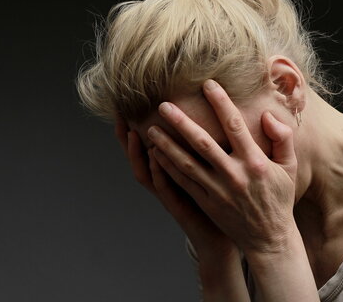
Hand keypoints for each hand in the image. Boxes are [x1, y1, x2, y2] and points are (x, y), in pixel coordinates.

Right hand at [114, 116, 237, 261]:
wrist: (222, 235)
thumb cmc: (220, 201)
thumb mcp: (208, 168)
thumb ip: (205, 144)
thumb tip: (211, 114)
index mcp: (167, 170)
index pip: (144, 146)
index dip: (133, 128)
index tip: (126, 107)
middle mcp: (163, 180)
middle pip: (136, 157)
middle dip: (125, 137)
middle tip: (119, 116)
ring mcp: (168, 194)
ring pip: (145, 172)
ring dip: (137, 153)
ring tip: (132, 133)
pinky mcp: (177, 207)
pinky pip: (163, 188)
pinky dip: (158, 172)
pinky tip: (155, 156)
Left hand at [146, 79, 297, 254]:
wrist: (269, 238)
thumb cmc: (278, 198)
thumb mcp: (290, 167)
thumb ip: (283, 138)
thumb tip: (266, 115)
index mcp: (255, 162)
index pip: (234, 126)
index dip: (220, 103)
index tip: (207, 84)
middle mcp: (234, 175)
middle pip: (202, 142)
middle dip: (181, 122)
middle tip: (163, 105)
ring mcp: (217, 190)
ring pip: (186, 163)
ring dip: (167, 145)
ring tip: (150, 128)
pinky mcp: (206, 202)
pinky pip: (183, 182)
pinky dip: (168, 167)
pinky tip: (155, 153)